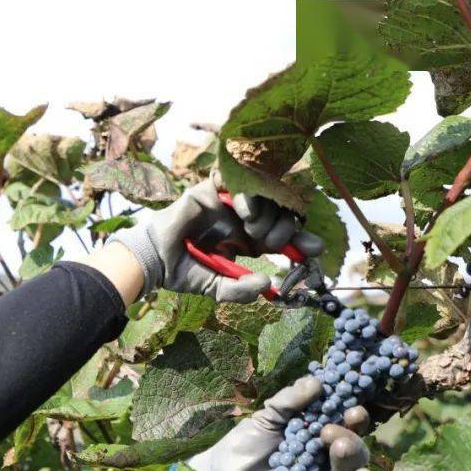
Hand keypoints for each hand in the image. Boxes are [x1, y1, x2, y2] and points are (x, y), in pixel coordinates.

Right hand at [107, 175, 322, 301]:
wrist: (155, 261)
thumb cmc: (184, 273)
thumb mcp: (217, 289)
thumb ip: (240, 291)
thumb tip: (267, 286)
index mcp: (248, 240)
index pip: (283, 236)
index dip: (302, 241)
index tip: (315, 250)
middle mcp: (243, 219)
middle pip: (281, 213)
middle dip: (285, 229)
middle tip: (272, 243)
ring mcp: (229, 203)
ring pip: (265, 195)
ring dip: (268, 212)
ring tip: (255, 231)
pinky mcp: (211, 190)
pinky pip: (237, 180)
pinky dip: (248, 192)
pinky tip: (244, 211)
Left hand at [179, 376, 373, 470]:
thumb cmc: (247, 442)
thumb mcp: (266, 417)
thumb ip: (288, 400)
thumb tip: (316, 381)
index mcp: (319, 434)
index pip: (345, 424)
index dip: (353, 417)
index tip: (353, 408)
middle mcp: (326, 458)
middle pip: (352, 449)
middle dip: (349, 437)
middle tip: (330, 431)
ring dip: (352, 459)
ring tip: (342, 447)